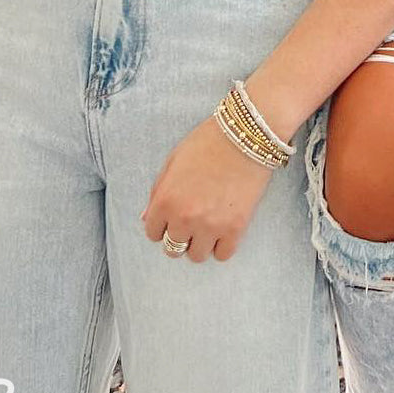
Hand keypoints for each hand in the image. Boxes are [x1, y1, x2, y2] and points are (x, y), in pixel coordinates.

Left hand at [140, 115, 273, 263]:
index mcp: (165, 200)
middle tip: (190, 223)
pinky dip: (222, 245)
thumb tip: (147, 218)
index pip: (153, 233)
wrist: (246, 135)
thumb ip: (158, 191)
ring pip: (197, 256)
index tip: (172, 219)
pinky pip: (223, 255)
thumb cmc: (208, 142)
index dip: (162, 226)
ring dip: (200, 243)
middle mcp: (184, 217)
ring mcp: (210, 225)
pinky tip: (224, 229)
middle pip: (173, 249)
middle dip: (179, 237)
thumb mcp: (173, 161)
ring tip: (208, 226)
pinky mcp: (235, 228)